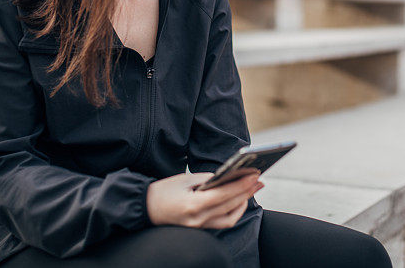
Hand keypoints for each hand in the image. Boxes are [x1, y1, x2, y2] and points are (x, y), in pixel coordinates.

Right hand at [146, 172, 263, 228]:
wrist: (145, 208)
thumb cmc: (162, 191)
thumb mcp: (184, 179)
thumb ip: (207, 179)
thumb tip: (227, 177)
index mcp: (193, 205)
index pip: (224, 194)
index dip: (241, 185)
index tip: (254, 175)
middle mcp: (198, 219)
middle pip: (230, 206)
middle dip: (247, 192)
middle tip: (259, 180)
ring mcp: (200, 226)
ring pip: (229, 217)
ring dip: (243, 202)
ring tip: (253, 189)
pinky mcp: (200, 229)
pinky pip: (222, 222)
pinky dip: (233, 211)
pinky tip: (240, 200)